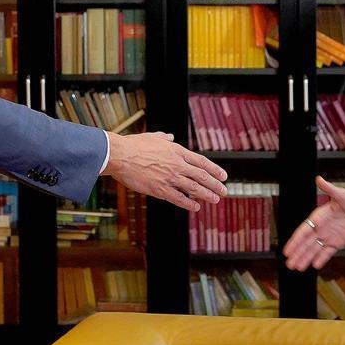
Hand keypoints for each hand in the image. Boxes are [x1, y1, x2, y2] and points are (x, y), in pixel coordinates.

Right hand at [103, 131, 225, 211]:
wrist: (120, 155)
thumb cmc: (134, 145)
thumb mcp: (152, 137)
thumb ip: (163, 138)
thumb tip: (169, 137)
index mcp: (176, 151)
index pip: (201, 162)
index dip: (214, 170)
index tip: (223, 176)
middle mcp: (177, 164)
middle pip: (202, 176)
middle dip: (215, 185)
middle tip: (224, 191)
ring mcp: (170, 177)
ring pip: (194, 188)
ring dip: (207, 195)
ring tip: (216, 199)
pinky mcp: (160, 189)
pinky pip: (179, 198)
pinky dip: (189, 204)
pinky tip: (196, 207)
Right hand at [283, 176, 344, 270]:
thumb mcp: (341, 194)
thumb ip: (329, 189)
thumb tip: (319, 179)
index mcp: (318, 217)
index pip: (303, 231)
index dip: (295, 241)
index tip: (287, 250)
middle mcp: (321, 228)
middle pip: (306, 244)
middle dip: (297, 254)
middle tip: (288, 264)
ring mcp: (328, 236)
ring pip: (314, 249)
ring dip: (306, 258)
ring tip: (296, 268)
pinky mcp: (337, 242)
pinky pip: (327, 252)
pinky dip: (322, 258)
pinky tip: (315, 266)